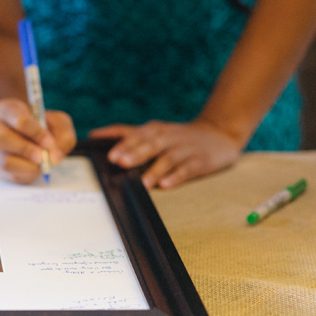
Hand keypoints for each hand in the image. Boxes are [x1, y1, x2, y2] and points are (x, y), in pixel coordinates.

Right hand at [0, 98, 76, 183]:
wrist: (25, 133)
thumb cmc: (41, 125)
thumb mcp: (57, 121)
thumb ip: (63, 135)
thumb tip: (54, 158)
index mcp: (6, 109)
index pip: (18, 120)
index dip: (35, 132)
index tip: (48, 142)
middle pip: (1, 139)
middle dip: (26, 150)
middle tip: (42, 157)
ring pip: (3, 161)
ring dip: (27, 166)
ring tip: (39, 163)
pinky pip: (7, 175)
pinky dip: (24, 174)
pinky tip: (32, 167)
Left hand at [88, 119, 243, 188]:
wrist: (219, 133)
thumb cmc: (178, 136)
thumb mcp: (155, 131)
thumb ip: (128, 135)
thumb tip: (95, 138)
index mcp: (154, 130)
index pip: (134, 133)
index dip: (119, 140)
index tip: (104, 150)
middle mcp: (168, 137)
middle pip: (149, 144)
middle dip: (134, 152)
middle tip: (119, 162)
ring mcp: (184, 148)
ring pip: (168, 157)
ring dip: (154, 169)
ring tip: (142, 182)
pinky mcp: (200, 160)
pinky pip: (188, 168)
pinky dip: (176, 176)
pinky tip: (166, 184)